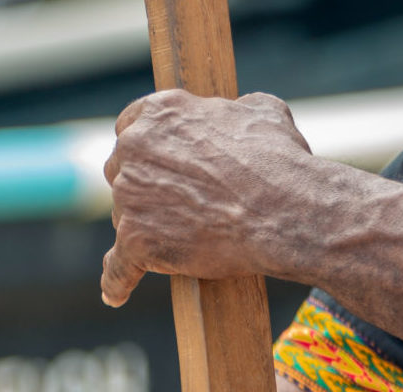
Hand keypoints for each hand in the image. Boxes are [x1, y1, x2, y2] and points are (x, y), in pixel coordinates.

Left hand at [100, 89, 320, 305]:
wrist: (287, 211)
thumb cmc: (280, 161)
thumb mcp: (263, 112)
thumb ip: (234, 108)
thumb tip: (237, 110)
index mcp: (162, 113)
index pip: (131, 126)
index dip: (143, 149)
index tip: (150, 164)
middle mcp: (136, 147)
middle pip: (121, 170)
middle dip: (140, 187)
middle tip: (167, 206)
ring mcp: (131, 195)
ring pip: (123, 216)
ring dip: (140, 229)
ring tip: (165, 245)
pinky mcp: (136, 240)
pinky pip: (118, 268)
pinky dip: (118, 282)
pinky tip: (116, 293)